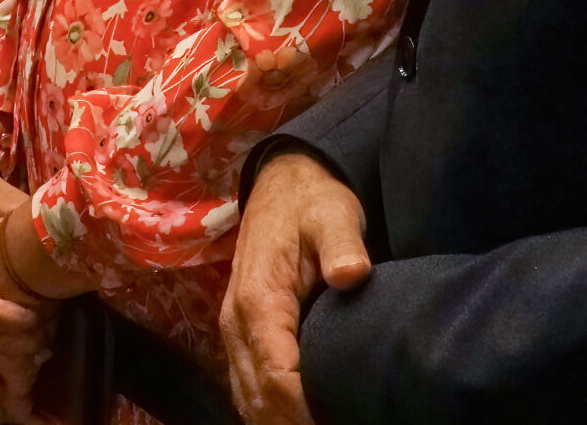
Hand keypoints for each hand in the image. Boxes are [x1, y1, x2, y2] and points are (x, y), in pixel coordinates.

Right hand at [220, 150, 370, 424]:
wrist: (282, 187)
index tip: (338, 421)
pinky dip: (267, 412)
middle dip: (292, 424)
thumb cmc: (312, 204)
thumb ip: (343, 245)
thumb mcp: (333, 214)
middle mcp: (237, 323)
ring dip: (277, 422)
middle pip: (258, 398)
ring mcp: (234, 332)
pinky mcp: (240, 336)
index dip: (304, 412)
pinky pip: (246, 387)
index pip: (277, 376)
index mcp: (258, 301)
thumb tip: (352, 274)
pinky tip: (294, 420)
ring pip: (248, 399)